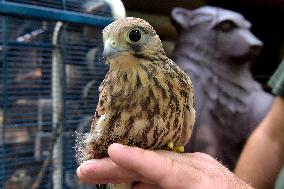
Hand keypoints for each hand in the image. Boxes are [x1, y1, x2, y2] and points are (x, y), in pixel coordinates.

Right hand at [77, 143, 252, 188]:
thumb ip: (162, 182)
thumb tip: (134, 184)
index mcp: (205, 182)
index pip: (163, 167)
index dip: (135, 158)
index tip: (111, 150)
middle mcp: (201, 168)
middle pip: (152, 163)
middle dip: (118, 164)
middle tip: (87, 168)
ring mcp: (201, 166)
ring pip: (157, 164)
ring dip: (128, 169)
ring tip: (100, 171)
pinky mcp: (199, 169)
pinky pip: (166, 170)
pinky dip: (146, 174)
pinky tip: (129, 180)